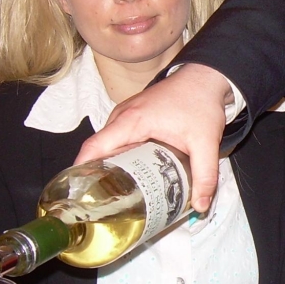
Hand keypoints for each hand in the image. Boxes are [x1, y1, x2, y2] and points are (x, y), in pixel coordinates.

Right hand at [75, 64, 233, 212]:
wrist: (204, 77)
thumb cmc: (200, 103)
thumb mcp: (205, 143)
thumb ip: (205, 175)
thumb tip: (200, 206)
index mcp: (132, 121)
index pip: (94, 146)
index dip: (82, 169)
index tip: (79, 192)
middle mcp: (122, 116)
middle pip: (97, 148)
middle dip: (95, 174)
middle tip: (101, 203)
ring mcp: (125, 114)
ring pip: (107, 143)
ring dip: (106, 165)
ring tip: (112, 193)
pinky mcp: (132, 115)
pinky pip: (116, 137)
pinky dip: (116, 154)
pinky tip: (127, 173)